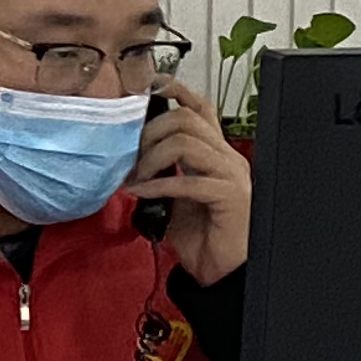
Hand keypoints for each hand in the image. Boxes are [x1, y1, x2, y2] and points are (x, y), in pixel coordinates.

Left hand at [128, 81, 249, 285]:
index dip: (175, 91)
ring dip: (151, 158)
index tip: (146, 86)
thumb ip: (160, 172)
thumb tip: (128, 156)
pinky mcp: (230, 197)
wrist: (223, 274)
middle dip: (150, 132)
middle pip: (187, 118)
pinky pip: (188, 181)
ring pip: (186, 142)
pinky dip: (158, 185)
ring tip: (136, 178)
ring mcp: (232, 175)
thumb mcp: (172, 197)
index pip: (200, 108)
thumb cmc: (201, 237)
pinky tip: (140, 193)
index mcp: (215, 153)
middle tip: (130, 157)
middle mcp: (227, 158)